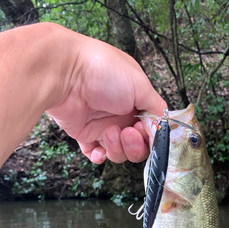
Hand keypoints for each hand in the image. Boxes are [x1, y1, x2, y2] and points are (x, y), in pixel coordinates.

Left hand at [48, 33, 165, 164]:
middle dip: (135, 145)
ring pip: (119, 152)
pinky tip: (98, 150)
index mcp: (136, 100)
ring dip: (117, 148)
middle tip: (127, 133)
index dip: (151, 136)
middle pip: (137, 145)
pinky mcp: (85, 134)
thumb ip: (156, 107)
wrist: (65, 72)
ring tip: (107, 131)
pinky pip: (96, 154)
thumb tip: (163, 123)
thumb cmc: (103, 70)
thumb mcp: (140, 85)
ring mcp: (103, 125)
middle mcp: (121, 114)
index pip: (151, 128)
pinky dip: (99, 156)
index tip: (146, 132)